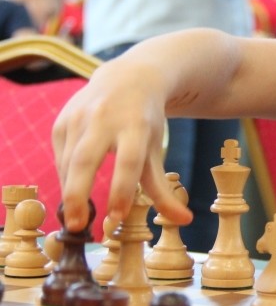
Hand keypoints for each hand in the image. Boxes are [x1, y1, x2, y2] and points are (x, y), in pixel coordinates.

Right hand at [51, 61, 192, 232]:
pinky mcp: (62, 120)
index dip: (121, 190)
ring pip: (68, 162)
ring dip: (69, 191)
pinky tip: (72, 190)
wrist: (127, 79)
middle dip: (78, 195)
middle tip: (77, 226)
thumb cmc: (144, 121)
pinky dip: (64, 177)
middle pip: (86, 160)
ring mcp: (80, 117)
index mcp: (135, 125)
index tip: (116, 217)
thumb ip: (163, 188)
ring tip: (76, 217)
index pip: (128, 162)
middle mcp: (105, 118)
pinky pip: (59, 156)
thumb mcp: (156, 149)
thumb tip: (185, 220)